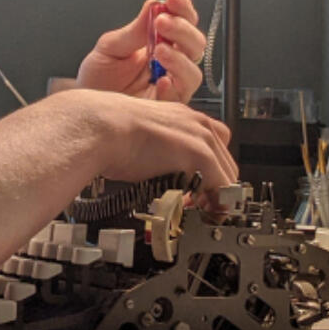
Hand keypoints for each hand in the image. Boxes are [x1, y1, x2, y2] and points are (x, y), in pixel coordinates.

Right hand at [53, 88, 237, 201]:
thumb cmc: (108, 133)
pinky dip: (217, 203)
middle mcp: (197, 123)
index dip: (209, 172)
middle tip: (197, 206)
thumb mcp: (139, 136)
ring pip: (228, 175)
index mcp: (182, 117)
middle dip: (215, 188)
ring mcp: (200, 137)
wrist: (100, 128)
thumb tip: (154, 168)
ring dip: (216, 197)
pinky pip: (223, 185)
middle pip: (226, 162)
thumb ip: (156, 150)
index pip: (214, 146)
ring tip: (199, 212)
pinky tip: (203, 212)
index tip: (199, 190)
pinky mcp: (200, 154)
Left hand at [75, 0, 206, 103]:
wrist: (85, 109)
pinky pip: (180, 99)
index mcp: (160, 43)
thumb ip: (134, 30)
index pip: (183, 22)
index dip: (183, 9)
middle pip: (196, 45)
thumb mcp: (110, 48)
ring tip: (160, 50)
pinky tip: (160, 81)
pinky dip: (173, 87)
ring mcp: (170, 87)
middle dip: (183, 30)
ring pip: (193, 72)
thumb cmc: (97, 80)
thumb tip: (154, 5)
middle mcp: (170, 65)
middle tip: (162, 22)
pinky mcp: (166, 109)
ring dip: (180, 58)